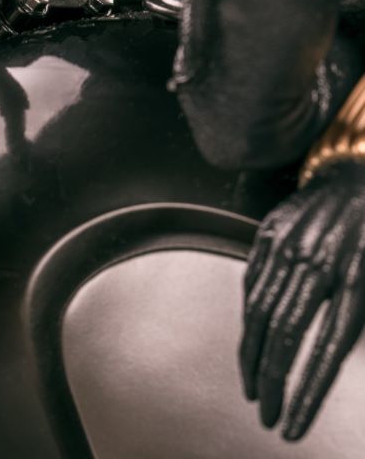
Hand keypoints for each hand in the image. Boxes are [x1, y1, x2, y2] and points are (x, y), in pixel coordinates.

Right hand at [240, 157, 364, 439]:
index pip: (326, 348)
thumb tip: (333, 363)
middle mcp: (318, 262)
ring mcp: (289, 245)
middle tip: (267, 417)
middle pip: (285, 334)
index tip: (290, 428)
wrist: (358, 175)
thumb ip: (359, 319)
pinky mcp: (269, 233)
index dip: (306, 393)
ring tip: (254, 391)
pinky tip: (250, 345)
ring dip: (253, 357)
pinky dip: (248, 319)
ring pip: (260, 310)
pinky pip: (253, 283)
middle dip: (274, 383)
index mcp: (355, 277)